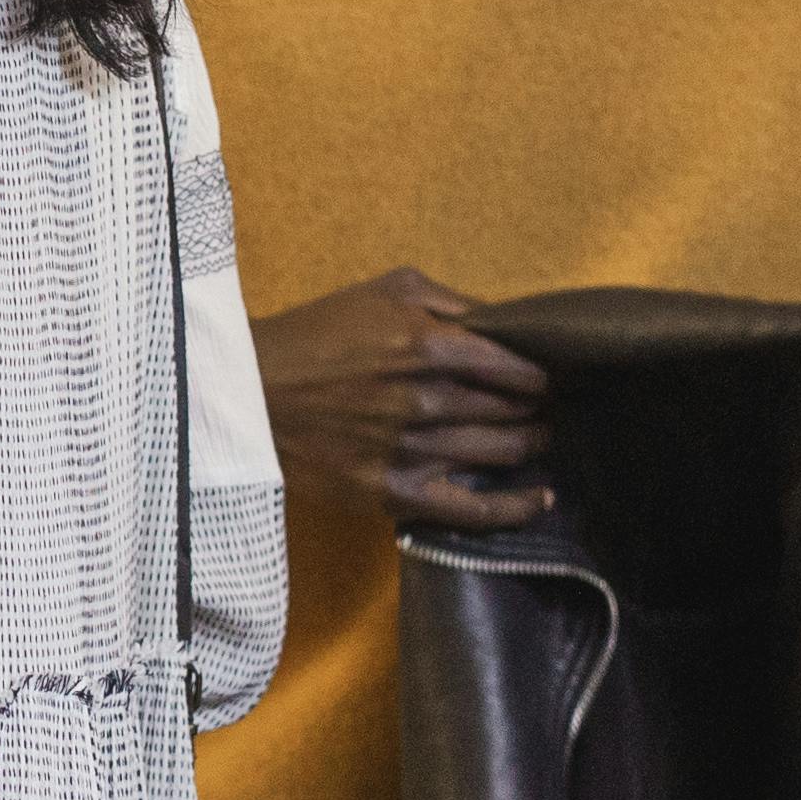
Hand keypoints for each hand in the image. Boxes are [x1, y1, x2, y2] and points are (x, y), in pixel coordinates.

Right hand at [250, 268, 554, 530]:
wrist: (248, 391)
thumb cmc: (319, 334)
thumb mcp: (387, 289)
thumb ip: (453, 302)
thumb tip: (508, 325)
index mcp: (430, 346)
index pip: (518, 367)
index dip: (544, 373)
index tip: (552, 375)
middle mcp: (428, 401)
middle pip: (514, 410)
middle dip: (539, 407)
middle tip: (548, 406)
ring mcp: (413, 452)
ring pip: (501, 453)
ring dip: (530, 443)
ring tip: (538, 436)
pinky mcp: (395, 493)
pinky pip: (472, 510)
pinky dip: (515, 507)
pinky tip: (541, 500)